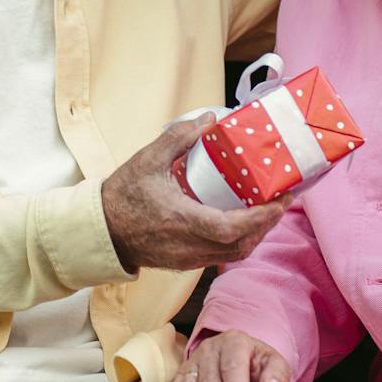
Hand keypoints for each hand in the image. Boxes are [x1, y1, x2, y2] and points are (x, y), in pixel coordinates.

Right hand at [101, 115, 293, 271]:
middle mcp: (189, 245)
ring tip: (267, 210)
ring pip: (234, 253)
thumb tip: (209, 118)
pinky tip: (243, 221)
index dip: (261, 218)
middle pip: (242, 245)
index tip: (280, 200)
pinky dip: (239, 240)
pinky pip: (221, 256)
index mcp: (182, 220)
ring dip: (256, 234)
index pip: (232, 228)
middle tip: (282, 200)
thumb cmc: (121, 196)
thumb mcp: (147, 160)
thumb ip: (179, 137)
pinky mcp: (185, 262)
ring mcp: (188, 258)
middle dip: (267, 225)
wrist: (100, 231)